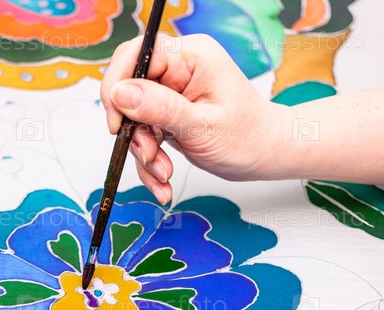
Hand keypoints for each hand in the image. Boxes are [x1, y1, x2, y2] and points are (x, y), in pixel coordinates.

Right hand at [100, 34, 290, 202]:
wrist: (265, 156)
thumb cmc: (248, 137)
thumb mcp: (202, 126)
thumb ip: (160, 108)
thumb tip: (119, 92)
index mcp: (191, 56)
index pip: (137, 54)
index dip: (119, 84)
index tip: (118, 121)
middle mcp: (178, 70)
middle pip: (129, 88)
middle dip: (133, 129)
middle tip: (148, 154)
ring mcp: (171, 93)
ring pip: (133, 118)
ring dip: (143, 152)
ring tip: (164, 174)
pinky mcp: (167, 115)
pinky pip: (143, 135)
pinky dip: (149, 162)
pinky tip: (162, 182)